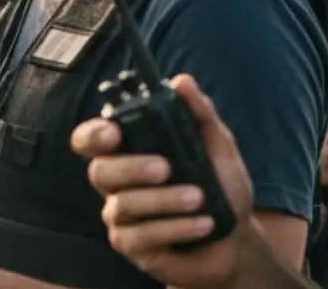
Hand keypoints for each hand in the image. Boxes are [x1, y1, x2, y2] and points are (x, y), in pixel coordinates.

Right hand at [69, 74, 258, 288]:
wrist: (237, 240)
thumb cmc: (220, 190)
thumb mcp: (218, 147)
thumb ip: (200, 113)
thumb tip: (181, 81)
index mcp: (129, 152)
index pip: (90, 139)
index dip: (93, 135)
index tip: (114, 134)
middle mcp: (116, 183)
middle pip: (99, 171)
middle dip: (132, 168)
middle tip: (167, 168)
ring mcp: (120, 216)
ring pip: (122, 204)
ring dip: (164, 201)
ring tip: (200, 199)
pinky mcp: (131, 245)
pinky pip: (141, 236)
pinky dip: (175, 228)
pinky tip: (203, 224)